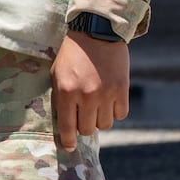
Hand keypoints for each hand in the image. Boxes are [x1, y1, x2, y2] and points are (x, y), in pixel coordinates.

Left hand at [51, 30, 130, 149]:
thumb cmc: (73, 54)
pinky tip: (110, 101)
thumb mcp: (57, 73)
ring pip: (105, 124)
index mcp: (66, 92)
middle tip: (83, 115)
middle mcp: (86, 96)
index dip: (68, 141)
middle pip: (87, 129)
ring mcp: (106, 94)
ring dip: (100, 119)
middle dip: (84, 126)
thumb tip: (64, 124)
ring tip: (96, 105)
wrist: (97, 32)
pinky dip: (115, 111)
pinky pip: (120, 115)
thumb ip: (60, 98)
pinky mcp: (122, 90)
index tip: (69, 147)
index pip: (67, 127)